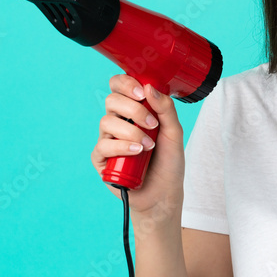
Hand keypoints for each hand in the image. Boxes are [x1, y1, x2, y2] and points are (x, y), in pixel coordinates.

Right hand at [91, 74, 185, 221]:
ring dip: (131, 132)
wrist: (164, 193)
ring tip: (148, 146)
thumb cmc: (168, 162)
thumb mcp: (174, 133)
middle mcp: (119, 122)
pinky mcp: (102, 159)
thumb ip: (166, 109)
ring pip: (106, 122)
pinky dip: (121, 147)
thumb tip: (150, 87)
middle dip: (134, 109)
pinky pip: (103, 145)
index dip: (126, 83)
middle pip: (112, 100)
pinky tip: (137, 153)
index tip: (141, 93)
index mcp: (134, 111)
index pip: (120, 86)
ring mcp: (108, 140)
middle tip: (152, 123)